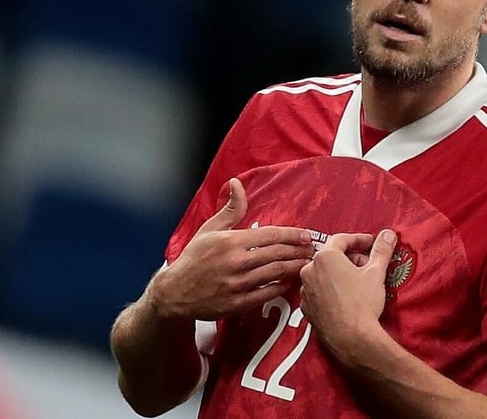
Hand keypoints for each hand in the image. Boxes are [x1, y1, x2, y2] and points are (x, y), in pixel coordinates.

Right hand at [147, 177, 316, 320]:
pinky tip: (291, 282)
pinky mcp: (238, 303)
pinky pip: (267, 294)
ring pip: (276, 273)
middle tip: (313, 250)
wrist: (173, 293)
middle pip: (278, 254)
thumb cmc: (193, 259)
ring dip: (295, 268)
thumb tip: (237, 183)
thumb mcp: (209, 229)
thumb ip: (230, 209)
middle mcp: (236, 262)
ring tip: (308, 265)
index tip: (307, 235)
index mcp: (231, 242)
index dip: (293, 235)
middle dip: (299, 251)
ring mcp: (238, 284)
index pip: (271, 235)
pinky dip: (282, 287)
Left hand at [298, 229, 395, 357]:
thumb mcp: (376, 272)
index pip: (342, 239)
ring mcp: (306, 290)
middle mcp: (309, 271)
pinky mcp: (306, 308)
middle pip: (332, 256)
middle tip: (368, 264)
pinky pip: (319, 291)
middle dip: (351, 258)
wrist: (352, 339)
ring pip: (323, 274)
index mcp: (325, 257)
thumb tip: (387, 235)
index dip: (359, 240)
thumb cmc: (362, 304)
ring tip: (358, 282)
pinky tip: (346, 297)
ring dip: (340, 273)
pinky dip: (331, 289)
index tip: (371, 243)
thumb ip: (381, 250)